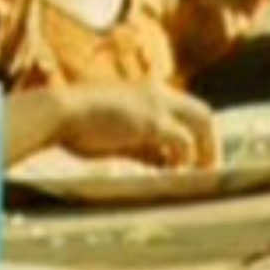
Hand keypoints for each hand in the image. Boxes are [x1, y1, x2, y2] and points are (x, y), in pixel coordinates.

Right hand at [47, 82, 222, 169]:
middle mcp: (158, 93)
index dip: (197, 136)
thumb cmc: (79, 126)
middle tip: (208, 172)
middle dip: (210, 144)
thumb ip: (144, 147)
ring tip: (199, 177)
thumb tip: (166, 164)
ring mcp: (157, 105)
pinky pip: (184, 141)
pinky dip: (186, 159)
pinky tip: (176, 175)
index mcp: (149, 93)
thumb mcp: (118, 136)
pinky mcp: (152, 122)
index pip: (188, 111)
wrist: (59, 113)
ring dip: (204, 151)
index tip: (196, 161)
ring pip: (202, 122)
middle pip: (203, 114)